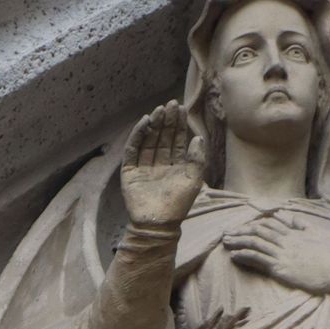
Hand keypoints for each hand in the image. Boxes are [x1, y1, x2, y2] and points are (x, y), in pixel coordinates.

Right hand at [121, 100, 205, 227]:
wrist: (159, 224)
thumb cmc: (178, 205)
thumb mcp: (193, 180)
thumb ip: (197, 159)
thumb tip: (198, 137)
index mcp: (175, 167)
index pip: (177, 141)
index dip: (178, 125)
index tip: (181, 108)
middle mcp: (159, 165)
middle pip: (163, 137)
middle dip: (167, 121)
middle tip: (171, 104)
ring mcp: (144, 167)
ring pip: (149, 140)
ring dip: (154, 125)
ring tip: (159, 110)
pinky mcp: (130, 172)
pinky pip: (134, 149)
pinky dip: (138, 135)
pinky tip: (145, 122)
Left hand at [223, 213, 329, 298]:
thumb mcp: (318, 234)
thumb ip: (301, 224)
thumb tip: (286, 216)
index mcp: (296, 232)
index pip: (270, 224)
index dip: (255, 225)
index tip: (243, 227)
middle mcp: (287, 240)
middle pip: (259, 231)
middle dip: (241, 231)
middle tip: (226, 233)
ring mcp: (284, 254)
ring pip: (256, 243)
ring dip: (239, 241)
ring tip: (226, 242)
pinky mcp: (282, 268)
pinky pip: (259, 259)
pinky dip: (245, 255)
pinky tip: (234, 255)